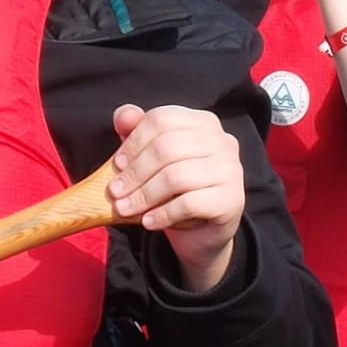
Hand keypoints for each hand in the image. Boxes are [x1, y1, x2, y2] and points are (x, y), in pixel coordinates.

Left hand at [110, 102, 243, 289]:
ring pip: (176, 176)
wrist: (204, 231)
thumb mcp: (152, 158)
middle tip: (115, 192)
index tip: (118, 164)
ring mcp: (230, 170)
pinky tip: (148, 221)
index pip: (162, 119)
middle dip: (135, 173)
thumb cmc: (177, 190)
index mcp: (203, 122)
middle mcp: (222, 141)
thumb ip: (136, 132)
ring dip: (143, 196)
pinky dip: (162, 214)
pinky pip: (189, 204)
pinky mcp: (231, 200)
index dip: (134, 142)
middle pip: (167, 148)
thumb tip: (123, 115)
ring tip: (125, 208)